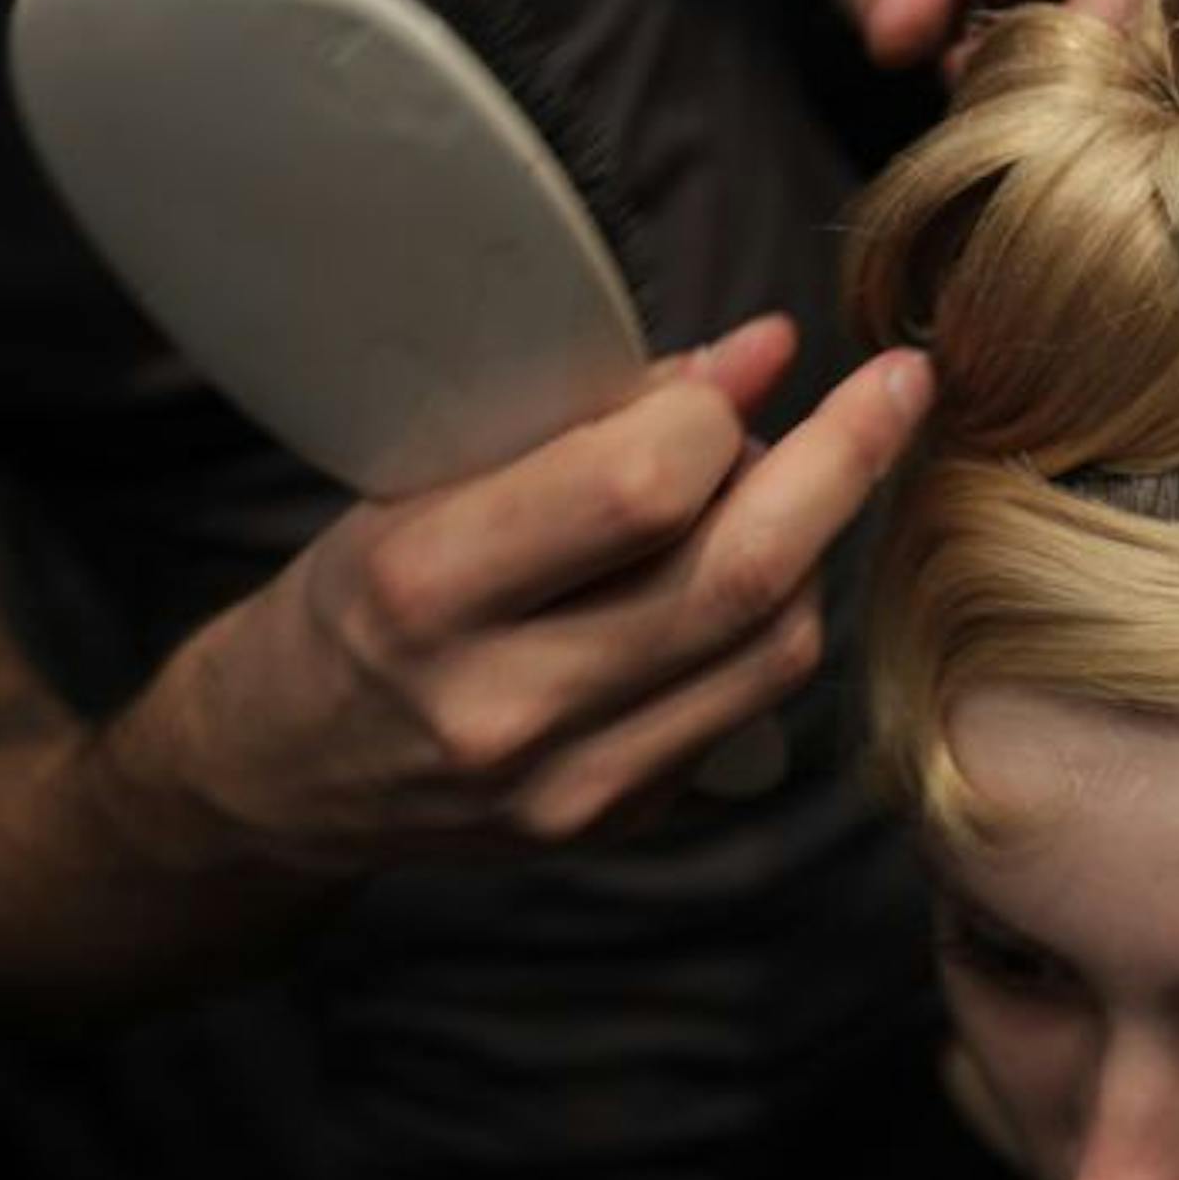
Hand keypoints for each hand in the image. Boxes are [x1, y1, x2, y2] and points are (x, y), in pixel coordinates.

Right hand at [97, 316, 933, 872]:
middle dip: (846, 464)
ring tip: (784, 477)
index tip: (765, 351)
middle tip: (899, 387)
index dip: (725, 408)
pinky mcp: (620, 827)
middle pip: (742, 580)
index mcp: (425, 592)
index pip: (641, 489)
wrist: (279, 772)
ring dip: (814, 543)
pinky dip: (774, 617)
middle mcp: (504, 709)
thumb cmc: (351, 595)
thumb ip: (587, 421)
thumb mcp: (420, 479)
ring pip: (776, 649)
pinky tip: (747, 565)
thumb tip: (760, 356)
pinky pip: (753, 703)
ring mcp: (571, 790)